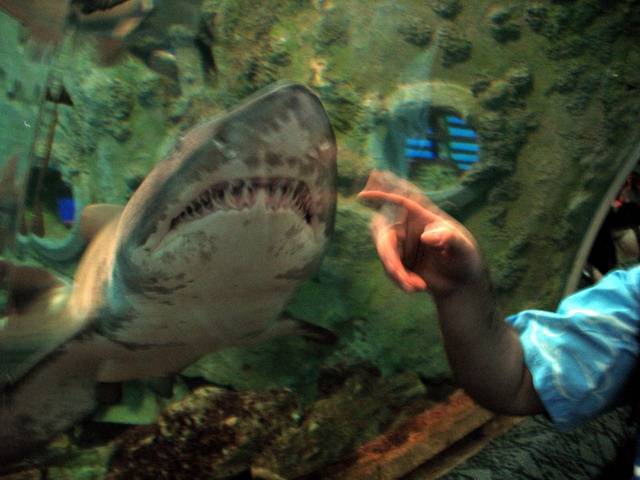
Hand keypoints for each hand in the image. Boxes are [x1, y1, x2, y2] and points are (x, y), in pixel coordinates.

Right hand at [358, 171, 483, 295]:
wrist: (460, 283)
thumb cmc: (464, 257)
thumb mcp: (462, 247)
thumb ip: (448, 238)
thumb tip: (425, 236)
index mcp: (421, 217)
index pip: (400, 202)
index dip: (381, 197)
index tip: (363, 195)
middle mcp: (406, 228)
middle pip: (385, 236)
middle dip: (389, 258)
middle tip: (399, 276)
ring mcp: (400, 246)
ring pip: (385, 256)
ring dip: (397, 274)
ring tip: (416, 287)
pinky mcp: (397, 262)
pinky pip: (390, 270)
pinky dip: (401, 281)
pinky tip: (418, 287)